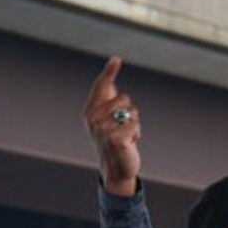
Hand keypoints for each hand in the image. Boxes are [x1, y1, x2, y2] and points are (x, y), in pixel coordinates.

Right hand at [83, 56, 141, 195]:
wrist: (116, 169)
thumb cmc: (115, 141)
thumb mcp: (110, 120)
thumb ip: (111, 100)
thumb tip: (113, 72)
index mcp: (90, 111)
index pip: (101, 86)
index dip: (110, 72)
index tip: (117, 59)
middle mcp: (93, 119)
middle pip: (124, 99)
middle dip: (129, 113)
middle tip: (122, 129)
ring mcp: (102, 129)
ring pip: (132, 112)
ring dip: (134, 125)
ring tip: (126, 137)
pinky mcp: (115, 139)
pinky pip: (136, 125)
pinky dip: (137, 134)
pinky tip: (129, 144)